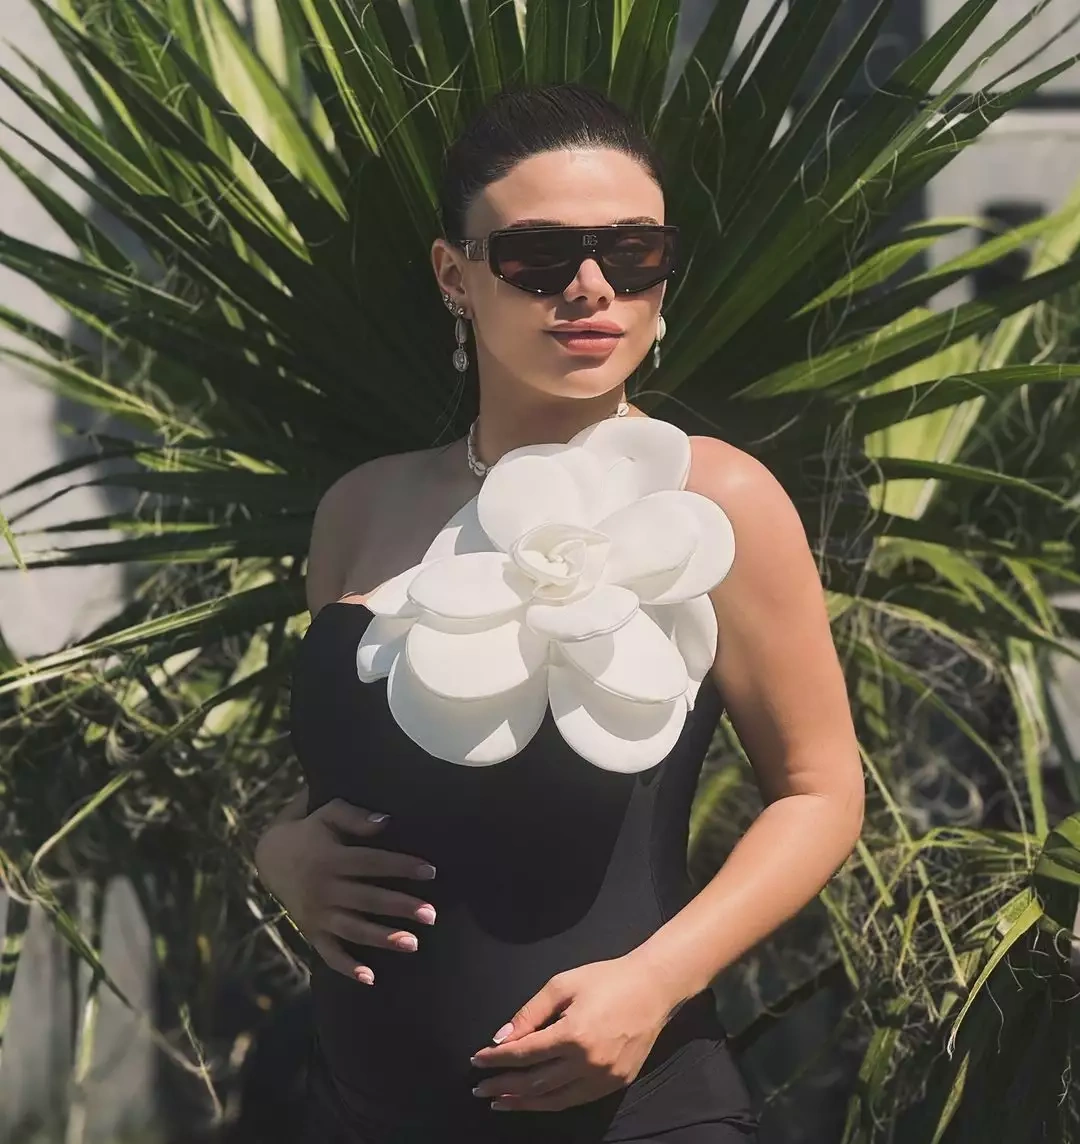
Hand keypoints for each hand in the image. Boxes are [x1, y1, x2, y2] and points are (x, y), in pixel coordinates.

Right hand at [254, 798, 436, 983]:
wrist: (271, 858)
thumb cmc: (311, 832)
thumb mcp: (328, 814)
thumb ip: (355, 817)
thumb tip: (386, 822)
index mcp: (331, 858)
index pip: (372, 863)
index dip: (401, 866)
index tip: (430, 872)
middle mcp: (324, 888)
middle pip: (367, 899)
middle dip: (400, 907)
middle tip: (431, 915)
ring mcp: (317, 914)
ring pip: (353, 929)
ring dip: (382, 938)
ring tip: (413, 943)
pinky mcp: (311, 931)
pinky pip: (329, 953)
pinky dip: (347, 967)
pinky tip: (370, 978)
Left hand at [468, 954, 674, 1111]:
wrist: (653, 988)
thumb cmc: (606, 979)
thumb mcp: (563, 984)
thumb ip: (530, 1013)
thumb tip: (501, 1038)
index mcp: (573, 1034)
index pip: (525, 1054)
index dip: (498, 1059)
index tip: (477, 1061)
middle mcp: (588, 1062)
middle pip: (536, 1081)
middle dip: (503, 1086)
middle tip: (479, 1089)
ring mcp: (604, 1077)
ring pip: (555, 1099)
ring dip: (524, 1102)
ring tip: (500, 1101)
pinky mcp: (616, 1084)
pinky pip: (576, 1099)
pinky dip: (552, 1102)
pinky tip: (535, 1099)